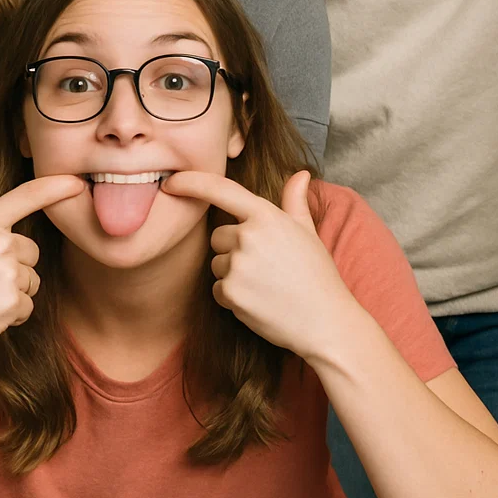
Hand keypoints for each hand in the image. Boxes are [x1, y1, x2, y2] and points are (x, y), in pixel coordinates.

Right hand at [0, 174, 84, 368]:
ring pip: (33, 280)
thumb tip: (24, 241)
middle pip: (32, 251)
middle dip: (17, 268)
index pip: (25, 197)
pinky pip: (28, 306)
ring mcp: (6, 271)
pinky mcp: (11, 301)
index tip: (76, 183)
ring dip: (14, 294)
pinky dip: (12, 315)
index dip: (53, 187)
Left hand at [161, 170, 350, 359]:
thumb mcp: (308, 232)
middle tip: (264, 265)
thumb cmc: (317, 275)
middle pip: (217, 236)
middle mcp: (248, 236)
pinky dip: (232, 297)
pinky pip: (217, 289)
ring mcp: (238, 265)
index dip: (190, 181)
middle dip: (232, 249)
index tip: (170, 182)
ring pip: (217, 264)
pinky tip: (259, 301)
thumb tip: (299, 174)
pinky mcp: (231, 293)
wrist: (326, 322)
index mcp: (266, 216)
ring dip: (232, 274)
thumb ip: (294, 201)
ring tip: (265, 285)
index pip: (220, 189)